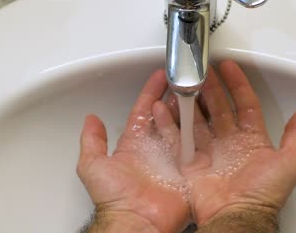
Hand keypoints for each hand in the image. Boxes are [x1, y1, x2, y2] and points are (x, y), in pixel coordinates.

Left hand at [77, 70, 190, 232]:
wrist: (137, 221)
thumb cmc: (116, 199)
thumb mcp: (93, 165)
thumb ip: (92, 141)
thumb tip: (90, 119)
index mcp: (134, 144)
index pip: (143, 111)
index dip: (150, 92)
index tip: (158, 77)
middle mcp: (154, 149)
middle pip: (166, 115)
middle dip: (173, 96)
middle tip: (182, 80)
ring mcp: (172, 157)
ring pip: (182, 125)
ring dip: (187, 107)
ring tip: (194, 90)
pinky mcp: (188, 168)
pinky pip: (196, 144)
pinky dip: (200, 129)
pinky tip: (205, 114)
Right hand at [166, 60, 295, 224]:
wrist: (235, 216)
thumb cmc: (262, 195)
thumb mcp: (289, 162)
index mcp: (251, 139)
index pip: (244, 103)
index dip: (238, 84)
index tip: (229, 67)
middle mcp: (229, 142)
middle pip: (218, 107)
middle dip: (212, 87)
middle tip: (203, 70)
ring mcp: (209, 151)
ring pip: (198, 118)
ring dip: (191, 100)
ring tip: (184, 83)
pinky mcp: (190, 161)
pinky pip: (179, 137)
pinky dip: (170, 123)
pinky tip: (165, 107)